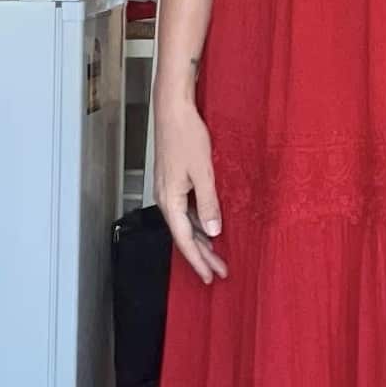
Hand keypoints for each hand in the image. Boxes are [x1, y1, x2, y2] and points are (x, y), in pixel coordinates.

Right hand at [154, 98, 229, 284]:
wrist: (172, 110)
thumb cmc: (187, 136)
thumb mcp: (203, 173)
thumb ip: (209, 203)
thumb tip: (213, 232)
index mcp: (170, 201)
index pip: (185, 240)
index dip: (198, 261)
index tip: (211, 276)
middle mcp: (165, 199)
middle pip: (184, 236)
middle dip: (201, 256)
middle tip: (219, 272)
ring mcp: (168, 190)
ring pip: (185, 224)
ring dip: (201, 240)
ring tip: (216, 257)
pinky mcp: (173, 181)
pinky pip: (185, 211)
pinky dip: (198, 223)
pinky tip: (209, 227)